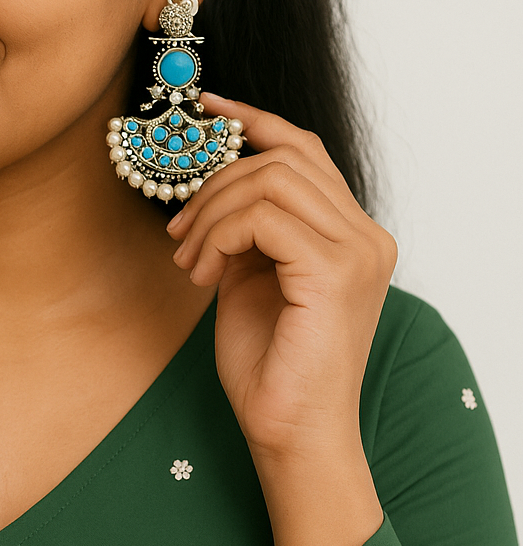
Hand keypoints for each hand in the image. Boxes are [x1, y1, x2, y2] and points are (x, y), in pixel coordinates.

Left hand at [167, 92, 397, 463]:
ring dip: (212, 212)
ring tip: (189, 260)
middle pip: (284, 158)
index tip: (206, 111)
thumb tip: (213, 188)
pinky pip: (262, 217)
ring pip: (270, 180)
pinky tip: (202, 275)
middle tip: (179, 230)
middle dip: (216, 181)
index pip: (305, 151)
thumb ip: (246, 231)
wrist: (291, 434)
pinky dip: (219, 236)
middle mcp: (366, 237)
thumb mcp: (250, 281)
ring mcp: (357, 252)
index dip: (254, 121)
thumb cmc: (271, 368)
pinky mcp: (333, 273)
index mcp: (352, 235)